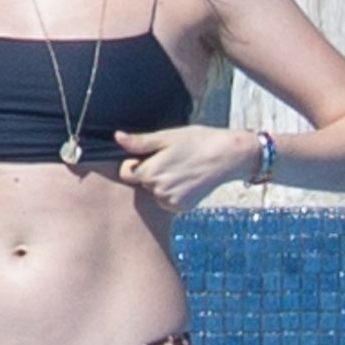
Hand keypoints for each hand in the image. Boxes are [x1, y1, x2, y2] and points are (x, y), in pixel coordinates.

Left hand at [114, 126, 254, 212]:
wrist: (227, 156)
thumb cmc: (196, 141)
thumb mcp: (167, 137)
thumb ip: (139, 142)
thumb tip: (117, 137)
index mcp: (150, 171)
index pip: (127, 173)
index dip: (137, 163)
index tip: (153, 155)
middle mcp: (158, 190)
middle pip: (142, 182)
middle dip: (151, 172)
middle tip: (172, 159)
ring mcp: (170, 201)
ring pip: (155, 193)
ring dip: (162, 183)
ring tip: (182, 169)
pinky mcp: (181, 207)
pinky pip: (167, 201)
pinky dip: (173, 193)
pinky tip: (187, 181)